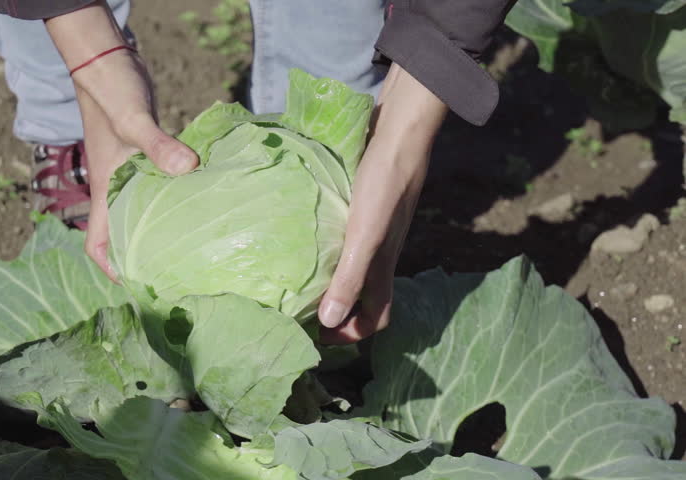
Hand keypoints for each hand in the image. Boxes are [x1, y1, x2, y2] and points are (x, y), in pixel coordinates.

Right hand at [45, 1, 197, 280]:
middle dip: (142, 256)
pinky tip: (201, 197)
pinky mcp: (144, 155)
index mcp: (104, 188)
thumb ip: (158, 146)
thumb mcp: (133, 120)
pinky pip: (158, 186)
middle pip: (122, 234)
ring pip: (141, 212)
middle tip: (177, 272)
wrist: (106, 60)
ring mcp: (129, 171)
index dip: (111, 267)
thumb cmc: (111, 92)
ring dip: (160, 229)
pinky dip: (174, 196)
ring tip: (193, 245)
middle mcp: (114, 186)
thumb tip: (189, 169)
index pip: (95, 243)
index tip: (137, 282)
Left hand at [318, 64, 446, 343]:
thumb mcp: (365, 235)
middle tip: (300, 313)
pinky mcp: (363, 207)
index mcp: (383, 265)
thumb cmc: (385, 184)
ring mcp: (373, 230)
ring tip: (296, 281)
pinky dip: (328, 251)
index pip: (377, 317)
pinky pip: (346, 241)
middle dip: (338, 313)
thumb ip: (350, 278)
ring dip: (331, 282)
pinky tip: (305, 239)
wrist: (400, 132)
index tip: (317, 336)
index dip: (351, 334)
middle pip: (364, 297)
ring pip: (354, 269)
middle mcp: (380, 253)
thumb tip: (329, 322)